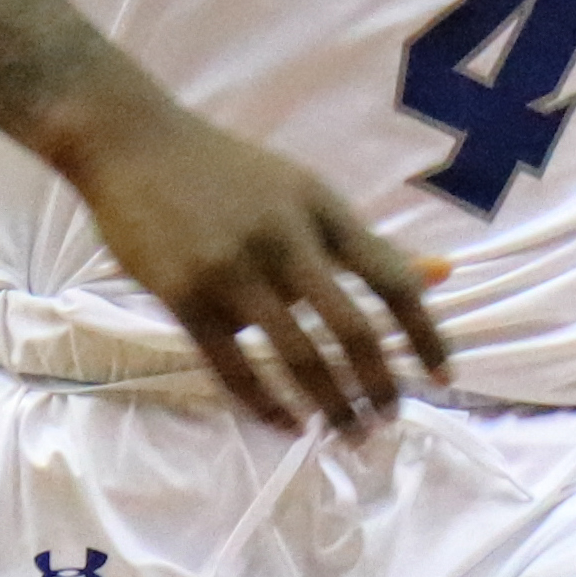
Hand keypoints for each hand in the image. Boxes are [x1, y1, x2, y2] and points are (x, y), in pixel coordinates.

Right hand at [63, 93, 450, 434]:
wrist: (132, 144)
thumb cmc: (228, 173)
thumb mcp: (307, 194)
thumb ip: (367, 243)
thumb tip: (443, 275)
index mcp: (324, 211)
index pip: (392, 279)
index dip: (425, 334)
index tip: (443, 377)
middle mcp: (286, 240)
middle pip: (352, 329)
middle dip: (379, 385)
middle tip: (389, 421)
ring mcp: (234, 270)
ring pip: (298, 357)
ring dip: (332, 406)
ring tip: (348, 432)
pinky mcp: (186, 297)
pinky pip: (235, 369)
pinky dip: (267, 405)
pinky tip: (288, 422)